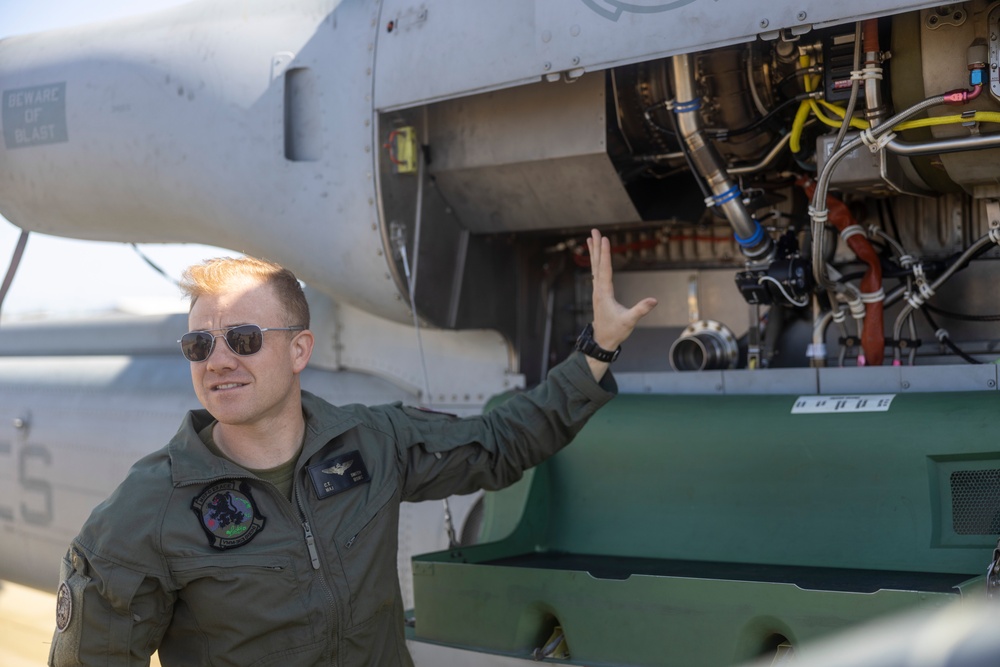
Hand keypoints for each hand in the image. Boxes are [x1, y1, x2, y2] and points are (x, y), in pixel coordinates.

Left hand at [586, 228, 657, 352]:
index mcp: (604, 293)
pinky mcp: (599, 292)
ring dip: (594, 251)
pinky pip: (596, 272)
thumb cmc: (615, 331)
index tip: (605, 239)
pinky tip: (595, 256)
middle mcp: (598, 289)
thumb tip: (654, 300)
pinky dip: (595, 261)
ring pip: (595, 266)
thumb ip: (640, 310)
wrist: (602, 340)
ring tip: (591, 237)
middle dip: (596, 246)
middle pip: (597, 263)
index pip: (605, 269)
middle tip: (594, 231)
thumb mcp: (629, 321)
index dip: (605, 253)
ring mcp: (597, 290)